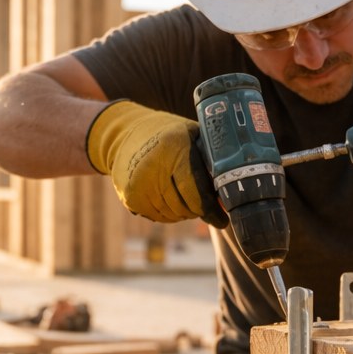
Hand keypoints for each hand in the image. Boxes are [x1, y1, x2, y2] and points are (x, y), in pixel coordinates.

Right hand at [86, 101, 226, 226]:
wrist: (125, 133)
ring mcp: (139, 184)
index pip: (196, 192)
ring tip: (185, 198)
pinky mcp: (130, 197)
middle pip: (186, 207)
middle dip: (199, 210)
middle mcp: (153, 166)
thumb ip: (210, 163)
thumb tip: (227, 200)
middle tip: (204, 206)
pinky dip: (168, 214)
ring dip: (183, 212)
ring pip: (173, 215)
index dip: (211, 210)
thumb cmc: (169, 135)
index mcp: (172, 146)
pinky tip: (169, 199)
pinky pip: (158, 217)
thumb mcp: (191, 136)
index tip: (222, 220)